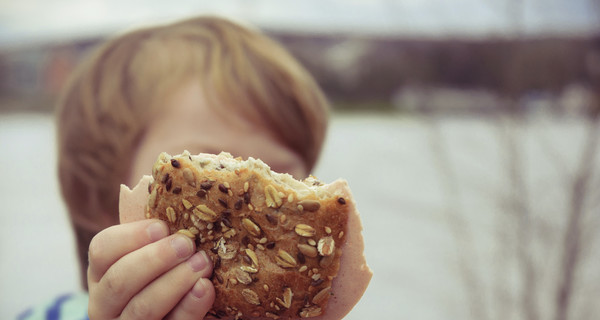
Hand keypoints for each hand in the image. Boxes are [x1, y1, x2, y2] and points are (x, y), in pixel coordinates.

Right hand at [87, 219, 214, 318]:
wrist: (174, 311)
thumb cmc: (168, 271)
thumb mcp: (154, 252)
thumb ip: (160, 233)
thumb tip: (173, 185)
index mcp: (102, 272)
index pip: (102, 250)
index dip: (130, 236)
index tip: (162, 226)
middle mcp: (105, 303)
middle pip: (119, 280)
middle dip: (155, 260)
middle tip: (187, 244)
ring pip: (142, 307)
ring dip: (175, 282)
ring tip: (203, 264)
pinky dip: (189, 308)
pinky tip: (205, 289)